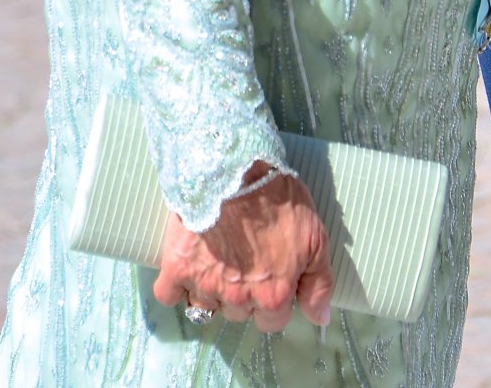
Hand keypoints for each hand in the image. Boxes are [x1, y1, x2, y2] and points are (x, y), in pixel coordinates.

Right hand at [153, 165, 333, 332]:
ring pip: (206, 307)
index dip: (274, 298)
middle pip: (239, 313)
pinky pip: (170, 295)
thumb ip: (319, 282)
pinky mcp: (177, 270)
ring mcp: (205, 286)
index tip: (271, 274)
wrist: (236, 168)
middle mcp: (238, 298)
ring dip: (212, 289)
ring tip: (218, 255)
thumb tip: (320, 319)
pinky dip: (176, 287)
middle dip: (244, 292)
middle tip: (245, 257)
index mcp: (272, 295)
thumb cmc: (279, 198)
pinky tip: (189, 266)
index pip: (272, 321)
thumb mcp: (314, 237)